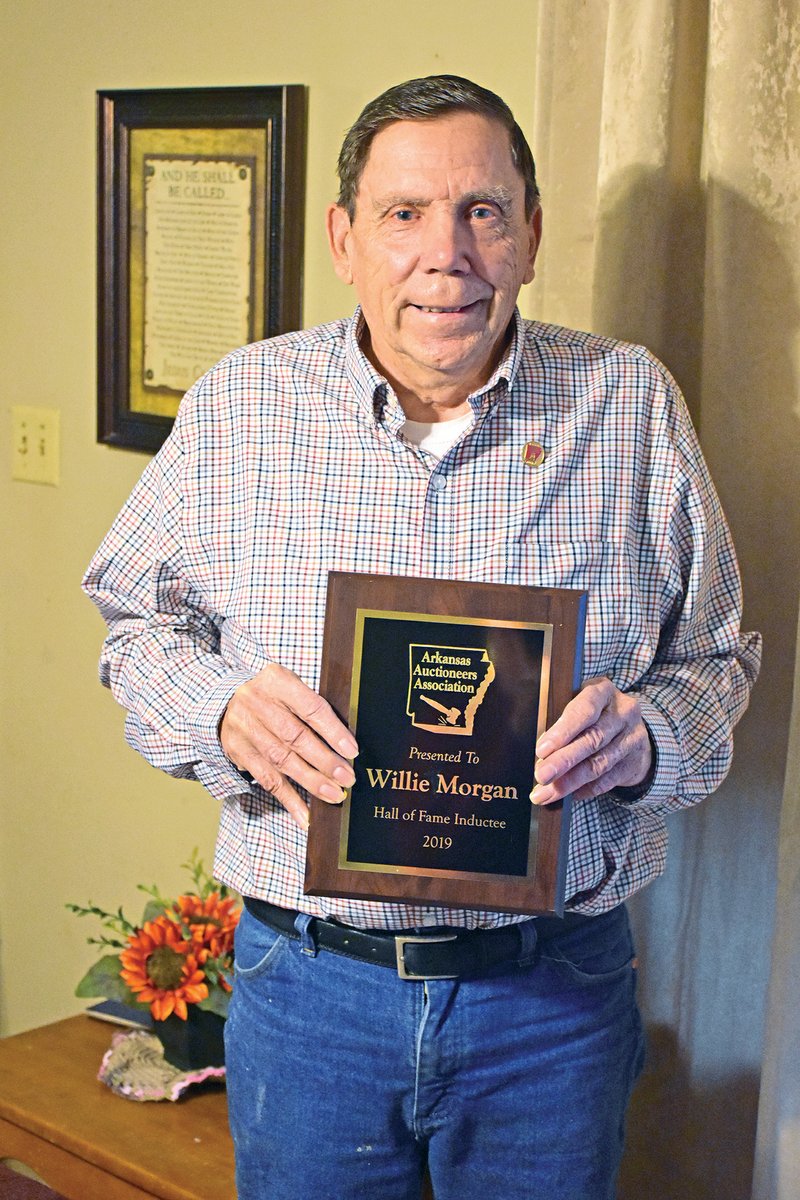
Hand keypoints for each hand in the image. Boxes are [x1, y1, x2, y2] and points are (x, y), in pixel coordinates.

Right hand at [219, 663, 357, 829]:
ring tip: (334, 794)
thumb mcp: (290, 686)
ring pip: (281, 760)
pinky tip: (306, 815)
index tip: (352, 750)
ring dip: (311, 781)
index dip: (332, 730)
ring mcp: (245, 729)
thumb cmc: (273, 695)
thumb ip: (313, 706)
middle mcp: (257, 703)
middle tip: (347, 777)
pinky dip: (289, 800)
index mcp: (276, 680)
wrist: (226, 699)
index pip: (310, 707)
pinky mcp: (239, 752)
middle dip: (324, 760)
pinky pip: (267, 780)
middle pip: (295, 737)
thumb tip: (346, 742)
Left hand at [530, 676, 651, 804]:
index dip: (563, 731)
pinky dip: (586, 789)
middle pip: (592, 739)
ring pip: (599, 764)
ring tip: (547, 793)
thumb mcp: (580, 703)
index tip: (542, 749)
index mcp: (603, 691)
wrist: (631, 728)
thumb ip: (562, 718)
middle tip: (541, 776)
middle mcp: (622, 712)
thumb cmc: (593, 713)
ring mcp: (632, 738)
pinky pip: (608, 780)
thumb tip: (540, 751)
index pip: (584, 710)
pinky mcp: (634, 762)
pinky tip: (570, 795)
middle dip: (563, 761)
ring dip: (570, 782)